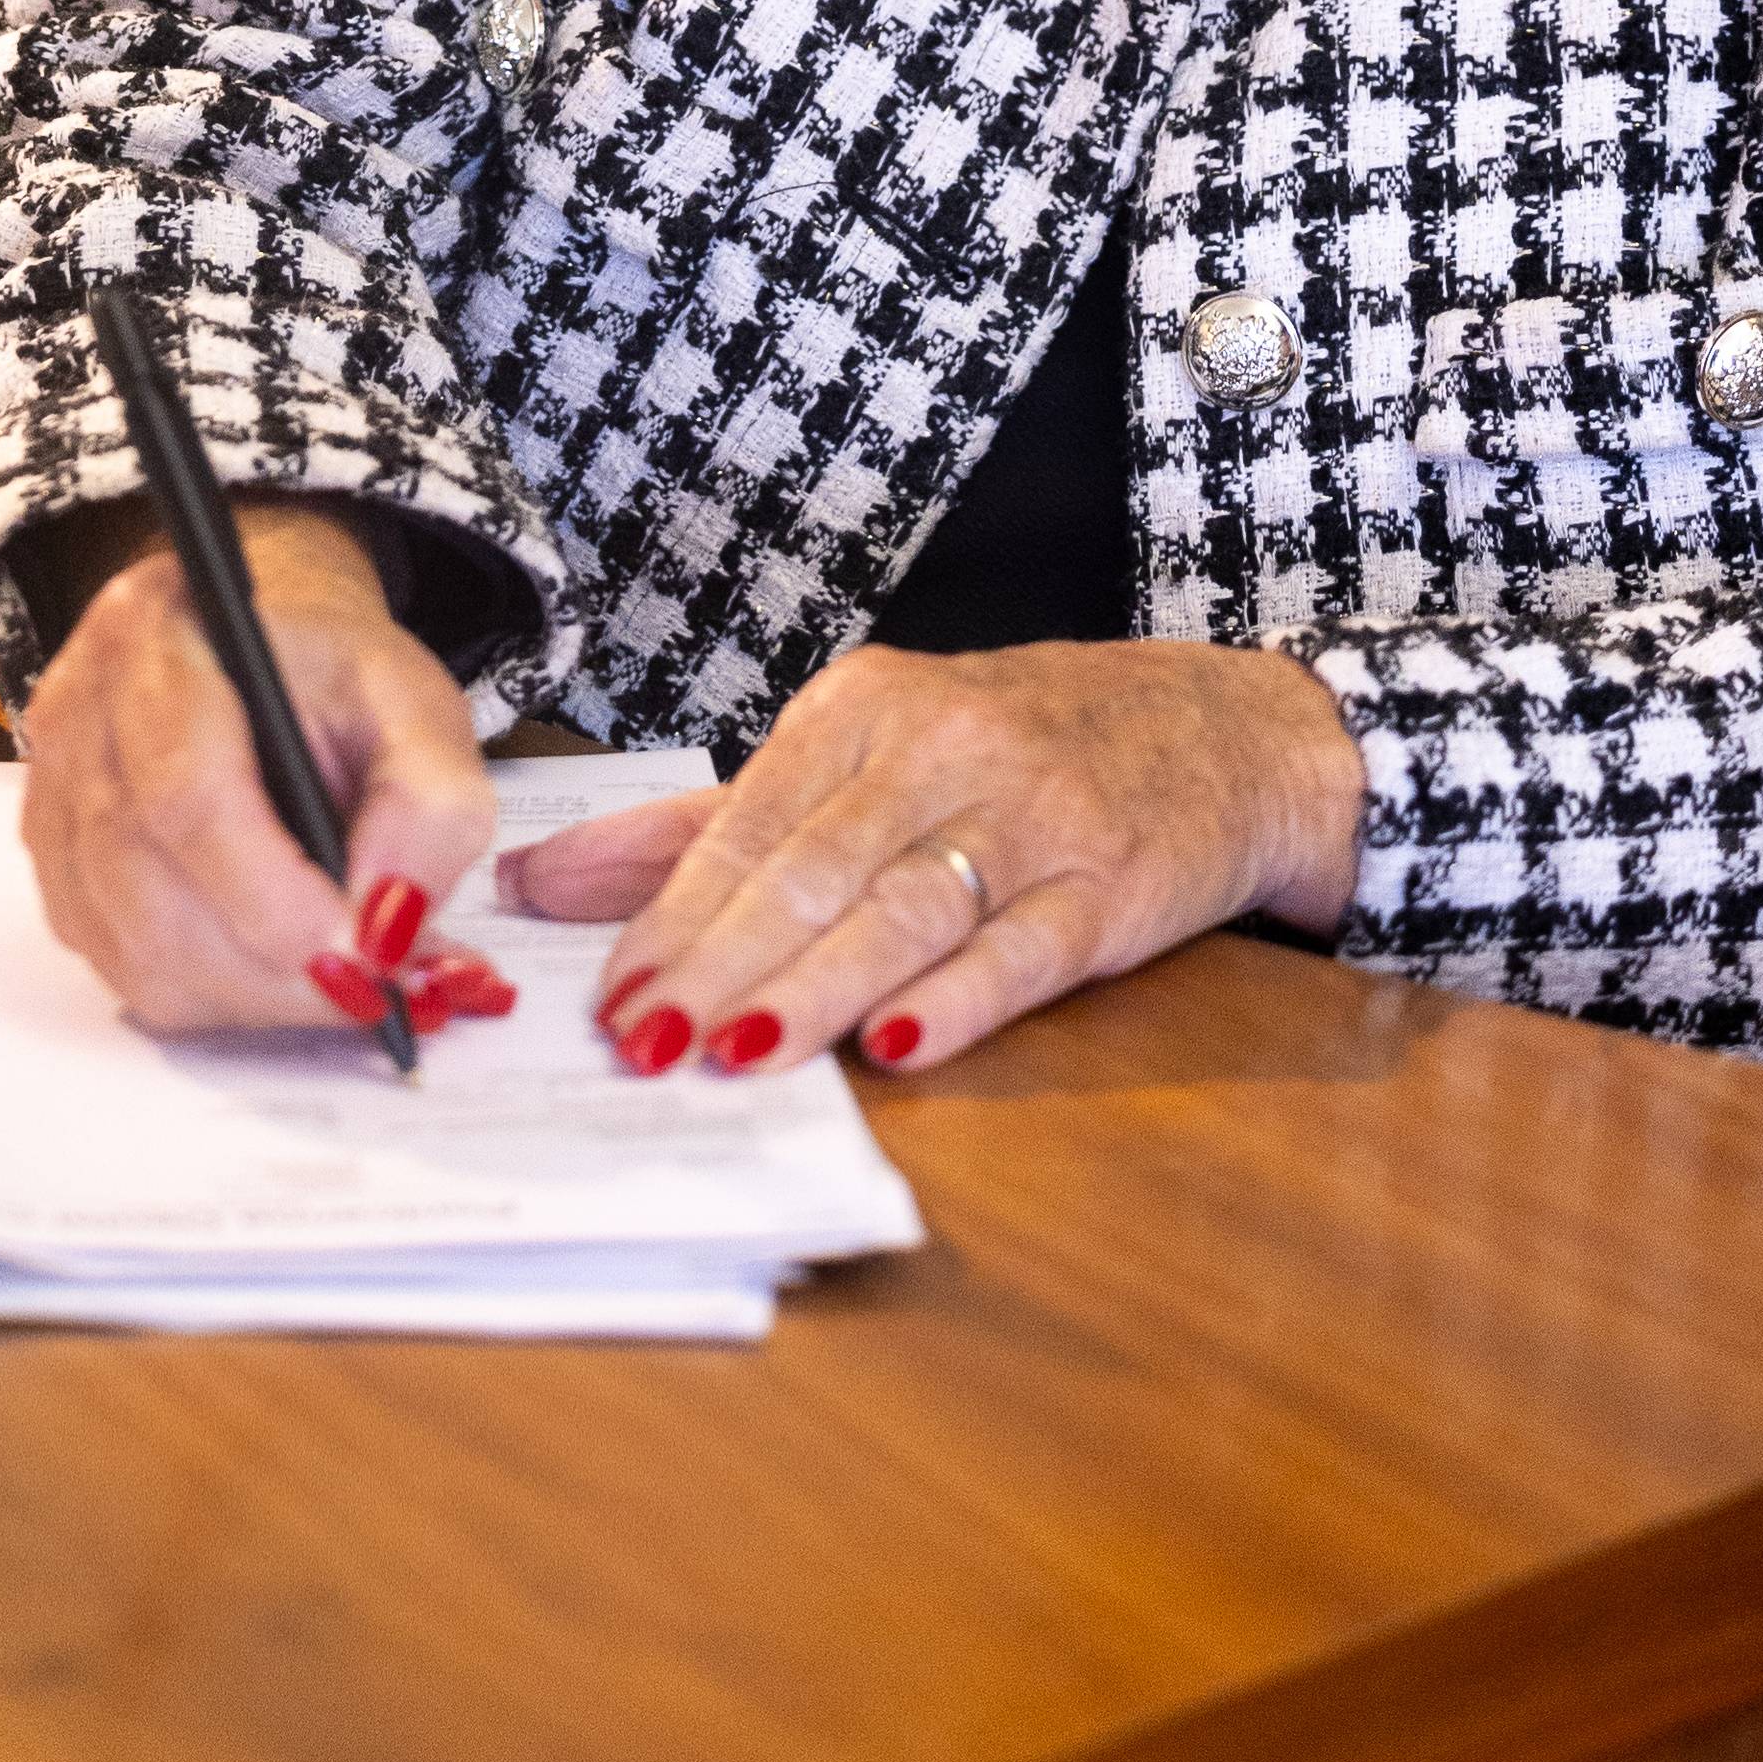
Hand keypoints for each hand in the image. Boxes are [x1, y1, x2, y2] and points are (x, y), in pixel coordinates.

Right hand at [16, 504, 507, 1037]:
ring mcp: (53, 796)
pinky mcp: (56, 867)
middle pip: (147, 886)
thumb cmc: (333, 681)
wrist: (267, 661)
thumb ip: (431, 808)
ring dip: (247, 991)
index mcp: (162, 635)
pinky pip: (120, 971)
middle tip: (366, 987)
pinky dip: (210, 993)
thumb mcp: (419, 709)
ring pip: (132, 946)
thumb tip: (388, 927)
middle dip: (270, 967)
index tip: (361, 955)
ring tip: (330, 973)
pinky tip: (272, 965)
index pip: (187, 794)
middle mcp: (81, 713)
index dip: (273, 899)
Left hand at [489, 639, 1365, 1077]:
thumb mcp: (857, 753)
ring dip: (817, 987)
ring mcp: (1035, 817)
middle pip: (814, 868)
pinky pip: (1022, 949)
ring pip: (906, 907)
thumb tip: (546, 884)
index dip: (673, 914)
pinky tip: (898, 1048)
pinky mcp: (1112, 888)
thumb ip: (707, 826)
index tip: (609, 997)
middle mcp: (944, 748)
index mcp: (863, 708)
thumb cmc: (1007, 749)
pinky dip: (958, 1000)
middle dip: (721, 961)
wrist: (1215, 729)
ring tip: (737, 1054)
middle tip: (646, 1042)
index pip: (748, 822)